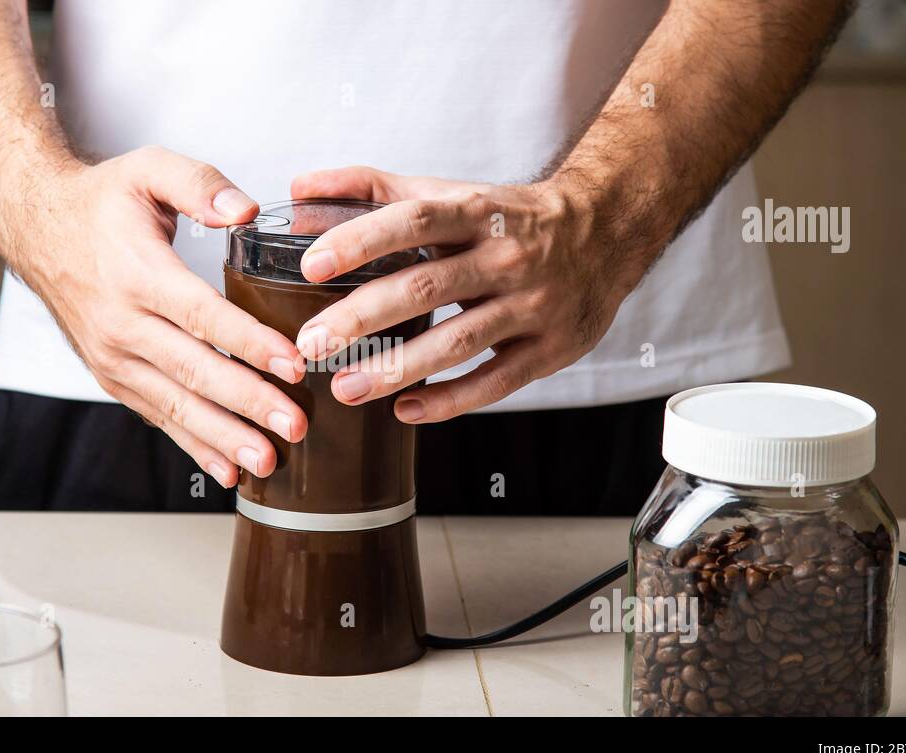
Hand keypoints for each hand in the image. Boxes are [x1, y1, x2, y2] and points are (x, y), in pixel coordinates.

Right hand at [0, 146, 308, 486]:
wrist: (35, 229)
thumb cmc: (101, 202)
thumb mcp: (149, 170)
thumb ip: (200, 184)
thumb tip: (244, 211)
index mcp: (138, 274)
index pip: (202, 314)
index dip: (249, 341)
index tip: (292, 363)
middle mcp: (123, 324)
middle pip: (194, 370)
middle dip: (248, 402)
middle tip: (294, 424)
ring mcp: (114, 357)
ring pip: (176, 404)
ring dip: (224, 436)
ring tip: (268, 460)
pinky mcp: (112, 377)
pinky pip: (157, 416)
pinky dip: (193, 445)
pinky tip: (228, 467)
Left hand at [289, 167, 644, 422]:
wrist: (606, 232)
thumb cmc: (508, 217)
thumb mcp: (450, 193)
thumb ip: (372, 190)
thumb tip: (299, 189)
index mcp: (476, 211)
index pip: (414, 220)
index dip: (362, 240)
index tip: (312, 265)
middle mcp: (505, 256)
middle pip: (426, 288)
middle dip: (362, 318)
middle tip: (311, 344)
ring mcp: (531, 306)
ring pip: (457, 342)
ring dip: (397, 369)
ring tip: (346, 387)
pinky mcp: (549, 349)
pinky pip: (494, 382)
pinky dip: (448, 400)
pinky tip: (405, 410)